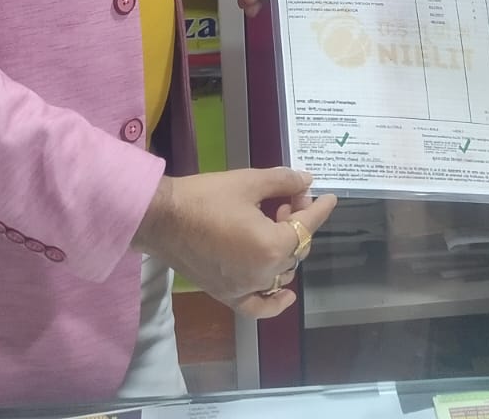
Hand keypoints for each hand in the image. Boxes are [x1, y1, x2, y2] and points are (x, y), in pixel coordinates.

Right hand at [132, 168, 336, 317]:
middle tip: (286, 199)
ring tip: (272, 223)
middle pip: (296, 249)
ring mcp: (246, 287)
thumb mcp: (247, 182)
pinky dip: (275, 303)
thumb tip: (307, 181)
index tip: (328, 197)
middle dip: (297, 222)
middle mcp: (263, 273)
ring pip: (282, 272)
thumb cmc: (204, 197)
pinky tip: (286, 294)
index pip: (306, 226)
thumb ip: (282, 182)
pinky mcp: (228, 294)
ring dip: (285, 250)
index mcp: (271, 245)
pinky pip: (258, 307)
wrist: (161, 218)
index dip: (319, 209)